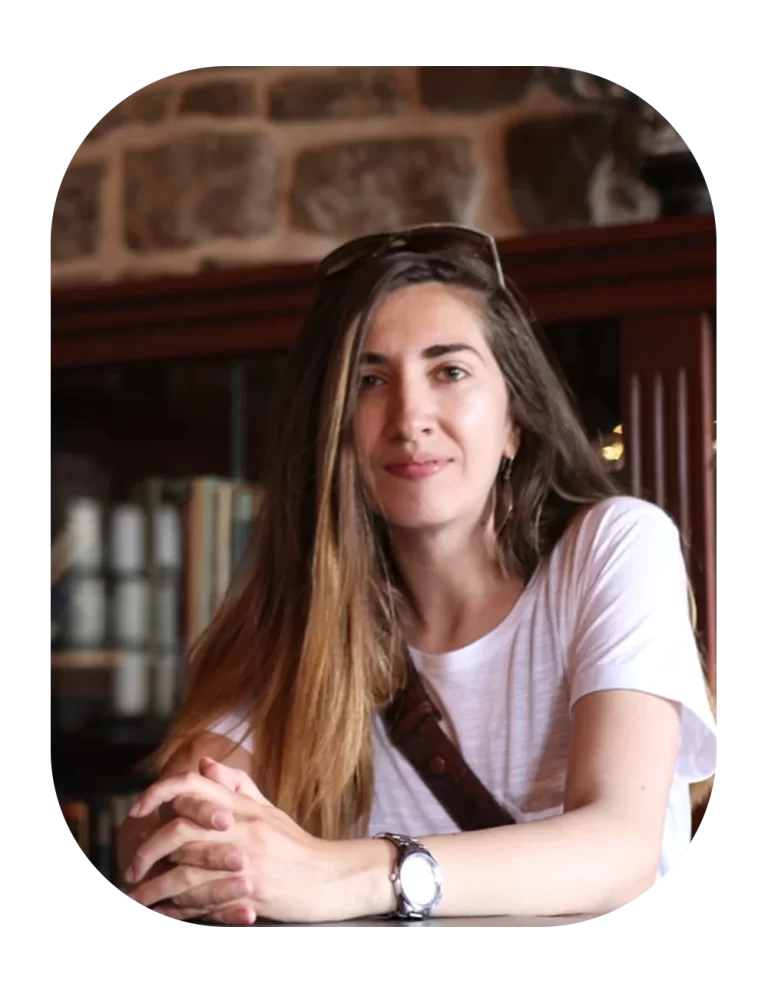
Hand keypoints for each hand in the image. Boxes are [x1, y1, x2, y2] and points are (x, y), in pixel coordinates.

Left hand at [124, 758, 367, 923]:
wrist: (333, 878)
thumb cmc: (297, 846)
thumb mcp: (268, 809)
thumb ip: (234, 786)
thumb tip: (204, 763)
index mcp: (243, 807)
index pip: (193, 786)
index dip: (159, 794)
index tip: (137, 810)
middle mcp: (241, 830)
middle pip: (180, 830)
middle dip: (148, 850)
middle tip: (133, 867)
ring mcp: (246, 863)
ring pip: (185, 872)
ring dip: (155, 888)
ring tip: (138, 898)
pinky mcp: (252, 893)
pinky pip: (205, 903)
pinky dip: (178, 911)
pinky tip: (164, 914)